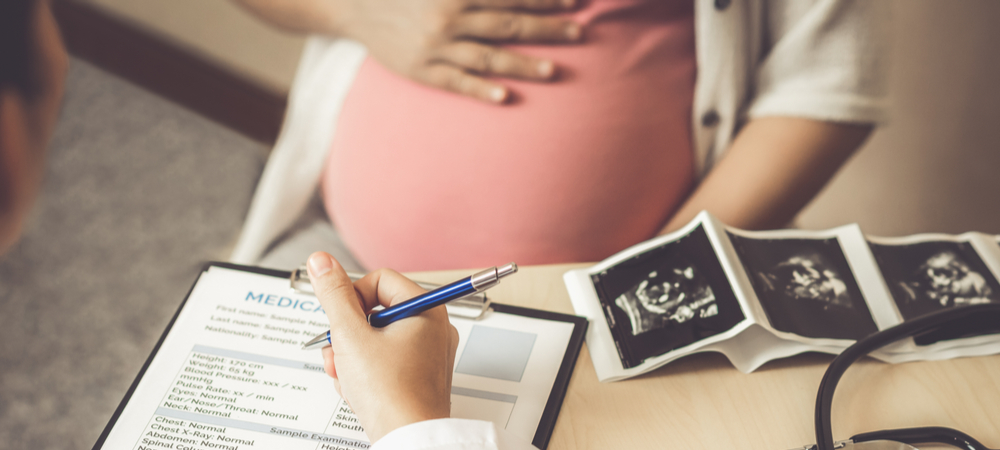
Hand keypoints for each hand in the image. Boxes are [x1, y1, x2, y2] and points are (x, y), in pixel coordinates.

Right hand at [307, 251, 459, 441]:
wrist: (408, 440)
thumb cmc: (392, 393)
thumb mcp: (351, 337)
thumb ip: (333, 295)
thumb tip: (321, 262)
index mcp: (425, 309)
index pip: (379, 280)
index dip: (352, 298)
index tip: (341, 321)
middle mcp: (431, 328)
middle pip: (374, 311)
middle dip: (346, 334)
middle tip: (339, 352)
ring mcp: (426, 354)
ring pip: (375, 339)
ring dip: (350, 356)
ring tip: (347, 376)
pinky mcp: (417, 377)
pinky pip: (384, 361)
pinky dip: (364, 373)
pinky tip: (356, 389)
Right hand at [334, 0, 581, 102]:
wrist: (353, 5)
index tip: (575, 2)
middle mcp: (449, 18)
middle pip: (507, 26)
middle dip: (546, 30)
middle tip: (580, 34)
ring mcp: (436, 47)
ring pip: (487, 56)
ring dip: (522, 64)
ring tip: (554, 70)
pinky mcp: (422, 70)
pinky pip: (455, 82)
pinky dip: (480, 90)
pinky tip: (505, 98)